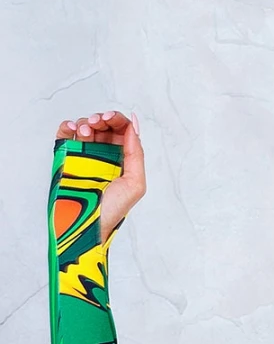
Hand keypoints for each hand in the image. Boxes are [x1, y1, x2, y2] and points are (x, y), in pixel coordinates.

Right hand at [54, 108, 144, 239]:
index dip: (117, 120)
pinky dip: (67, 127)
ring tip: (85, 134)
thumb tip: (134, 127)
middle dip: (100, 119)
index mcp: (122, 159)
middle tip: (96, 123)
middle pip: (103, 125)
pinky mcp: (67, 158)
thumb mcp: (135, 184)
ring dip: (85, 123)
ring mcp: (85, 155)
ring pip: (85, 127)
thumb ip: (137, 154)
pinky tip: (72, 130)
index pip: (122, 131)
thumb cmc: (111, 210)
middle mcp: (104, 155)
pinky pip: (66, 135)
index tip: (109, 119)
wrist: (86, 225)